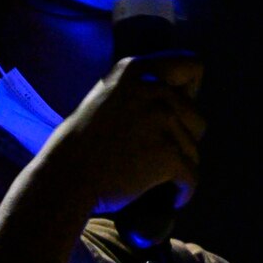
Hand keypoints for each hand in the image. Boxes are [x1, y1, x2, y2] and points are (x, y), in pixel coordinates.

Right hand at [41, 50, 204, 215]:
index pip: (193, 65)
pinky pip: (192, 176)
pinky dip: (184, 191)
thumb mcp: (108, 95)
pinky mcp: (167, 153)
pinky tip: (173, 197)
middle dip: (183, 139)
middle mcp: (153, 88)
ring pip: (194, 150)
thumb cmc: (83, 143)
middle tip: (156, 153)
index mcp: (137, 69)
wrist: (64, 177)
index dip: (190, 92)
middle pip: (198, 118)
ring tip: (152, 175)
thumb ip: (142, 89)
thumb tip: (185, 96)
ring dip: (179, 166)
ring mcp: (161, 120)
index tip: (176, 113)